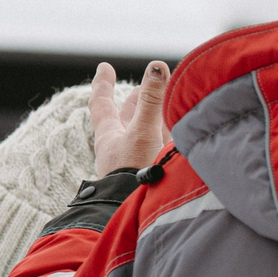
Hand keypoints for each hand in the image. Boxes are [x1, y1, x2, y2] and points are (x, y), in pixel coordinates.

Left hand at [90, 60, 171, 174]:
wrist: (137, 211)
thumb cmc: (134, 172)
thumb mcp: (143, 130)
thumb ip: (152, 99)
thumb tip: (156, 66)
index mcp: (109, 134)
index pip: (102, 101)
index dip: (104, 83)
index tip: (105, 67)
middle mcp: (117, 147)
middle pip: (124, 117)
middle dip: (135, 101)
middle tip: (143, 89)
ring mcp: (130, 163)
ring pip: (141, 134)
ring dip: (153, 121)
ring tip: (166, 110)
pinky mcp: (145, 176)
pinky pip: (154, 151)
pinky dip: (164, 141)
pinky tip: (176, 140)